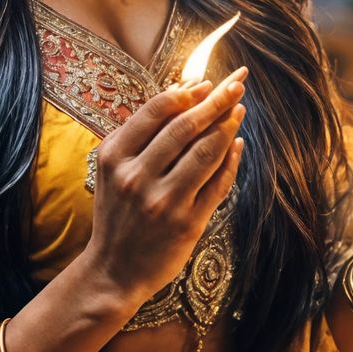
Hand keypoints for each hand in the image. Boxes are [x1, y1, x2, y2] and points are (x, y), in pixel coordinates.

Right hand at [81, 67, 247, 311]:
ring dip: (228, 125)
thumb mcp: (113, 170)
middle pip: (185, 127)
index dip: (186, 92)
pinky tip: (238, 144)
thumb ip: (141, 135)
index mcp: (115, 157)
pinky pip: (217, 183)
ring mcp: (163, 201)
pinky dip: (231, 160)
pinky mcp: (187, 223)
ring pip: (206, 152)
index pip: (156, 111)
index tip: (206, 81)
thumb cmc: (117, 213)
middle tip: (237, 82)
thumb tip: (184, 92)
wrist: (113, 270)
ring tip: (240, 108)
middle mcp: (137, 177)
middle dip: (216, 99)